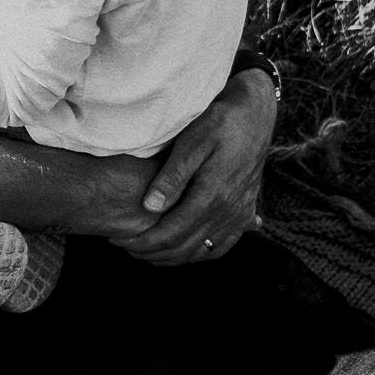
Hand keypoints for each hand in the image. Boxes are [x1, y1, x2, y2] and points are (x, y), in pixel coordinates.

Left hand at [110, 68, 275, 264]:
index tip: (119, 240)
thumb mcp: (192, 142)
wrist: (255, 117)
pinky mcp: (245, 213)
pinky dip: (198, 254)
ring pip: (202, 252)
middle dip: (152, 253)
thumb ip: (172, 176)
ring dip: (172, 257)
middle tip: (126, 246)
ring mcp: (239, 215)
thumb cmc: (219, 124)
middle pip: (184, 248)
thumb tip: (149, 206)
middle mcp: (228, 212)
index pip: (171, 234)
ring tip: (146, 251)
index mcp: (212, 196)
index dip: (143, 242)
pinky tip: (181, 250)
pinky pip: (221, 246)